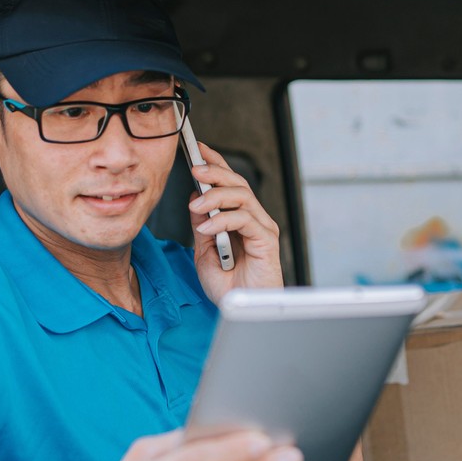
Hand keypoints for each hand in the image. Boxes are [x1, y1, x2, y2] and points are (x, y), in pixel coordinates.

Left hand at [187, 142, 284, 300]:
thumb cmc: (227, 286)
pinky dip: (223, 219)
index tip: (198, 149)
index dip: (216, 164)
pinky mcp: (266, 240)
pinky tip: (207, 226)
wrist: (240, 311)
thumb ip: (202, 226)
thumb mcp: (204, 252)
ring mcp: (261, 228)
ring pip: (242, 196)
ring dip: (215, 196)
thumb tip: (196, 199)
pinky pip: (244, 220)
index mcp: (239, 219)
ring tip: (195, 205)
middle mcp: (253, 219)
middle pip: (237, 183)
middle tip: (195, 168)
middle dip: (215, 172)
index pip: (229, 183)